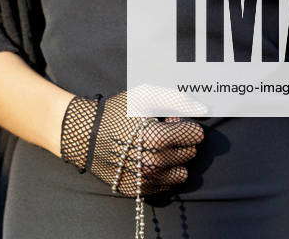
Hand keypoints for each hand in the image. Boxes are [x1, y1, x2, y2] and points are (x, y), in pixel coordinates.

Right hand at [60, 89, 204, 196]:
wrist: (86, 135)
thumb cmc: (118, 112)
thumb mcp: (145, 96)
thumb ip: (176, 100)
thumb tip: (202, 108)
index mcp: (157, 138)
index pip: (195, 136)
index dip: (184, 124)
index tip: (170, 120)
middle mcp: (153, 163)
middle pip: (190, 154)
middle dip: (180, 141)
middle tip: (162, 132)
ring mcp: (146, 180)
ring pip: (181, 173)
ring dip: (175, 160)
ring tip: (157, 148)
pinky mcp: (139, 191)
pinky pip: (166, 186)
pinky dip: (163, 174)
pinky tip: (148, 160)